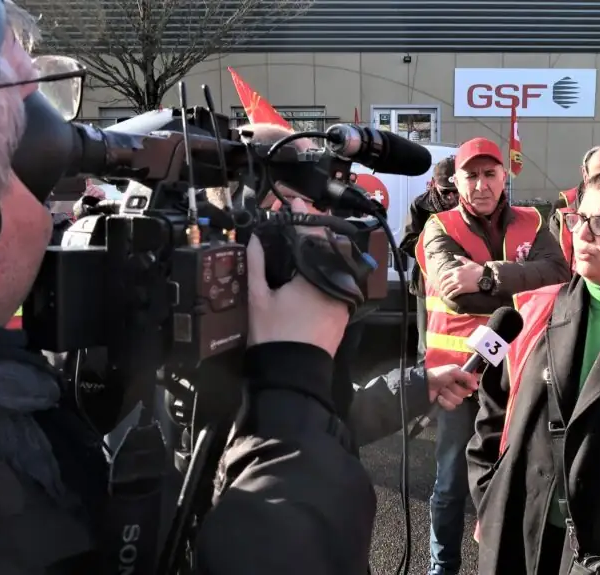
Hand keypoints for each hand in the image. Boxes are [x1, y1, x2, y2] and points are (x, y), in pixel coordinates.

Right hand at [246, 197, 349, 354]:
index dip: (301, 215)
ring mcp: (343, 298)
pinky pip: (338, 280)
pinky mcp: (343, 311)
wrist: (292, 373)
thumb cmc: (273, 335)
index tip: (292, 200)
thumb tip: (255, 239)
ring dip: (322, 248)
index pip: (312, 235)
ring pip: (337, 263)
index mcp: (315, 276)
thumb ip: (256, 264)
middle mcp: (336, 283)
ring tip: (305, 236)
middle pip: (329, 246)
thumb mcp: (257, 297)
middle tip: (298, 215)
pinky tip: (314, 263)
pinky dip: (327, 268)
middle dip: (315, 228)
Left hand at [426, 364, 478, 408]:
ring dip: (448, 395)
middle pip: (465, 394)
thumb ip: (467, 376)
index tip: (462, 383)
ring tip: (441, 390)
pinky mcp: (446, 404)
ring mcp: (452, 396)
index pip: (471, 385)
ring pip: (458, 401)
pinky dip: (444, 401)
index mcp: (460, 378)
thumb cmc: (438, 375)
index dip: (468, 385)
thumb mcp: (453, 371)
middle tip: (447, 385)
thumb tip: (476, 386)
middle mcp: (458, 387)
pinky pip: (451, 406)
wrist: (424, 384)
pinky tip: (439, 397)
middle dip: (455, 389)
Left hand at [439, 255, 484, 297]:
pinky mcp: (463, 289)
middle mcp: (456, 276)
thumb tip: (455, 255)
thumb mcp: (469, 262)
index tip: (441, 282)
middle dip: (442, 287)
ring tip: (445, 294)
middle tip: (442, 290)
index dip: (441, 280)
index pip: (444, 275)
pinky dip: (450, 296)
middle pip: (445, 282)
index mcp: (456, 269)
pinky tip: (449, 297)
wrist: (485, 276)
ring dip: (445, 292)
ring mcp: (459, 283)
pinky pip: (453, 293)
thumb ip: (461, 258)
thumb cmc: (478, 269)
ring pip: (448, 288)